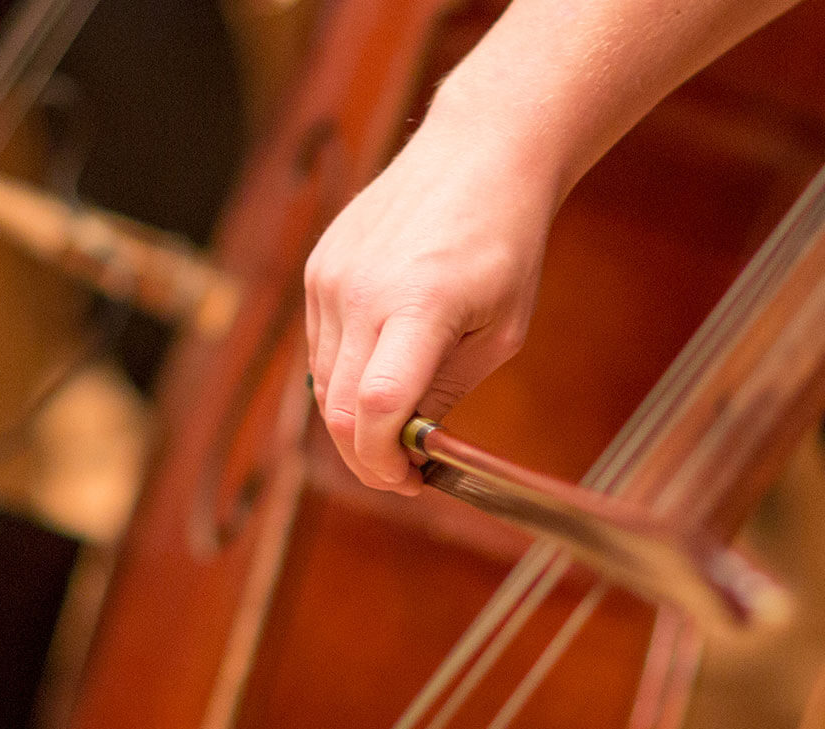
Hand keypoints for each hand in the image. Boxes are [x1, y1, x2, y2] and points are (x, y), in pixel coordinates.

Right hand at [304, 127, 561, 495]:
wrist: (479, 153)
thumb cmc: (505, 241)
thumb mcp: (501, 330)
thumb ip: (448, 390)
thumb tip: (411, 445)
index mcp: (418, 304)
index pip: (376, 406)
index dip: (384, 460)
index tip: (408, 480)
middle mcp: (361, 290)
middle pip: (337, 407)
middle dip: (367, 454)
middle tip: (403, 472)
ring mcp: (331, 276)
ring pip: (321, 381)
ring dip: (353, 418)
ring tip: (397, 426)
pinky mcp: (319, 266)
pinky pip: (319, 345)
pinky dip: (343, 375)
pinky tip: (382, 370)